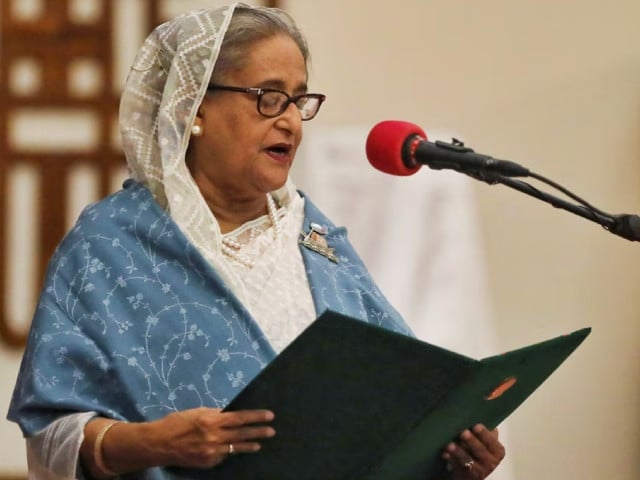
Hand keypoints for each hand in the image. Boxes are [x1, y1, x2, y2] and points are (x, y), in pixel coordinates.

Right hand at [152, 407, 275, 468]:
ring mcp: (211, 452)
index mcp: (211, 420)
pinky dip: (228, 452)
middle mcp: (214, 437)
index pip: (240, 417)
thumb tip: (229, 415)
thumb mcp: (197, 412)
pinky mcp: (208, 462)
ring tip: (259, 444)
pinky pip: (222, 456)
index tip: (269, 416)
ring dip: (249, 445)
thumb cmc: (176, 423)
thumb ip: (214, 414)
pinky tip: (233, 449)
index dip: (255, 417)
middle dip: (258, 431)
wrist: (159, 444)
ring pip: (235, 448)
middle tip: (271, 430)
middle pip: (241, 433)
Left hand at [441, 424, 504, 478]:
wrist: (473, 467)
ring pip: (468, 460)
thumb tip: (483, 402)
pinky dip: (451, 460)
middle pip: (480, 451)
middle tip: (463, 432)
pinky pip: (458, 468)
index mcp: (497, 450)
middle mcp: (491, 461)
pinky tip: (445, 454)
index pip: (491, 441)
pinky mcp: (468, 476)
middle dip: (471, 441)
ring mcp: (480, 471)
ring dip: (458, 452)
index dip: (484, 434)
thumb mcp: (484, 437)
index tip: (476, 425)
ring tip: (449, 444)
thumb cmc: (478, 446)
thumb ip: (485, 423)